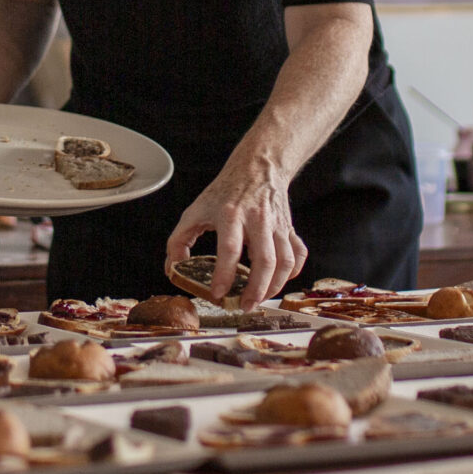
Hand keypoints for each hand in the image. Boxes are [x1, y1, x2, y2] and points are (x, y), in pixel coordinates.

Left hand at [165, 157, 307, 310]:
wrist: (257, 168)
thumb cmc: (224, 192)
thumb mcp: (195, 210)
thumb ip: (179, 240)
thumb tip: (174, 269)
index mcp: (230, 215)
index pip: (229, 248)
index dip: (224, 274)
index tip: (218, 293)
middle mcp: (258, 220)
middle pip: (264, 260)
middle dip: (256, 289)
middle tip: (245, 305)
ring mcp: (277, 225)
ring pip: (285, 261)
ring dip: (275, 286)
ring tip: (259, 299)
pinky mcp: (290, 228)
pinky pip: (299, 255)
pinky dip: (293, 273)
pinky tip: (279, 281)